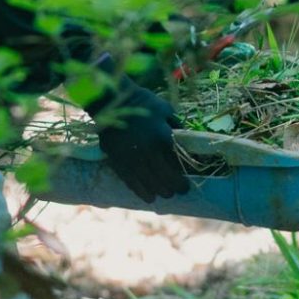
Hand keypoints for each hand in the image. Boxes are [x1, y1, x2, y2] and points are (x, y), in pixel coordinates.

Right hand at [87, 81, 189, 202]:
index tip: (186, 185)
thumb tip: (186, 143)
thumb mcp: (165, 110)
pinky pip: (131, 182)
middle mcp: (148, 152)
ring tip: (163, 194)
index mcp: (162, 138)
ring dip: (159, 193)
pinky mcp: (117, 162)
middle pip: (164, 180)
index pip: (176, 167)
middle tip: (177, 190)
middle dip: (173, 189)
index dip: (183, 180)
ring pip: (149, 185)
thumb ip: (177, 127)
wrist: (111, 102)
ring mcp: (131, 159)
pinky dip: (141, 192)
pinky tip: (148, 197)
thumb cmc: (142, 104)